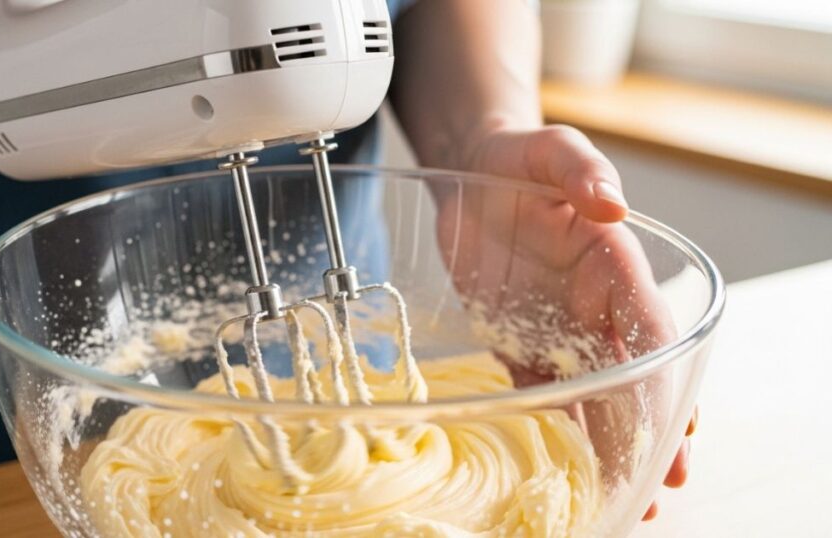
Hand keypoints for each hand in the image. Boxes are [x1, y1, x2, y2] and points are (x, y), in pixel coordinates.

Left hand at [429, 122, 694, 520]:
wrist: (466, 174)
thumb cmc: (515, 158)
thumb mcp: (548, 150)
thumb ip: (579, 169)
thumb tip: (611, 204)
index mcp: (614, 263)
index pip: (650, 327)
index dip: (665, 377)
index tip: (676, 425)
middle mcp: (595, 303)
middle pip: (634, 373)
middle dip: (652, 427)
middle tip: (666, 480)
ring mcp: (559, 328)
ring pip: (595, 394)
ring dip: (613, 443)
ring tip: (629, 493)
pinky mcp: (521, 343)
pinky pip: (543, 393)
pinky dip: (558, 430)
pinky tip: (569, 468)